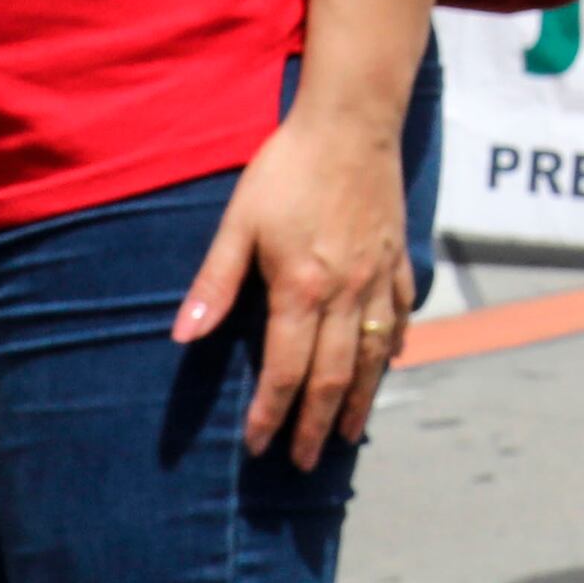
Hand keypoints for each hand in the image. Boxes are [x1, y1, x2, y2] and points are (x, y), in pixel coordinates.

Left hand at [175, 108, 415, 466]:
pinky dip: (393, 347)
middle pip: (332, 376)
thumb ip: (215, 284)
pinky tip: (387, 363)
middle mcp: (345, 293)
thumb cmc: (287, 167)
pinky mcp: (397, 257)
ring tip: (346, 435)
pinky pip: (400, 315)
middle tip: (304, 462)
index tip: (260, 445)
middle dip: (315, 425)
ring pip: (372, 356)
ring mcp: (378, 277)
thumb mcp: (239, 222)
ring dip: (358, 401)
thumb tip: (183, 337)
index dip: (271, 413)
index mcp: (301, 288)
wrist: (351, 120)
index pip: (285, 370)